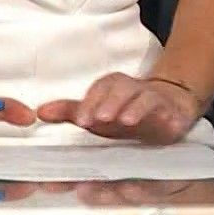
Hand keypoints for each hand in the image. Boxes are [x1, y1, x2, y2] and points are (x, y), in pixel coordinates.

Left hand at [36, 73, 200, 143]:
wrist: (170, 106)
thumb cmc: (127, 111)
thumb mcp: (100, 113)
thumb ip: (72, 112)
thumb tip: (41, 112)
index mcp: (112, 88)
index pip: (99, 89)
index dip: (89, 102)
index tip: (80, 120)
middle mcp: (132, 89)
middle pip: (119, 89)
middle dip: (108, 103)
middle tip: (98, 119)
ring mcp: (153, 99)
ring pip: (143, 97)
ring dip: (133, 107)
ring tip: (124, 120)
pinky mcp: (172, 112)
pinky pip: (168, 112)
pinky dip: (164, 118)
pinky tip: (161, 126)